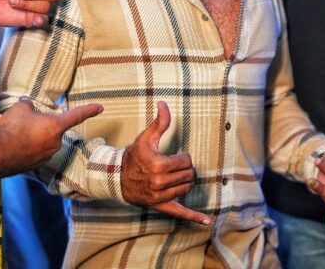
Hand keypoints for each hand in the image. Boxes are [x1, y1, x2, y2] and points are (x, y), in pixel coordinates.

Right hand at [0, 98, 103, 171]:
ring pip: (36, 139)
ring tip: (6, 126)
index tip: (100, 108)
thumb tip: (27, 104)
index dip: (88, 110)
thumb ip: (27, 105)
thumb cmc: (14, 128)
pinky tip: (6, 140)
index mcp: (56, 126)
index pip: (77, 115)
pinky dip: (20, 144)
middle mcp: (55, 142)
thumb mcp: (21, 108)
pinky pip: (29, 150)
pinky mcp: (33, 165)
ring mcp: (45, 156)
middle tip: (18, 118)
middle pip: (48, 128)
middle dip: (34, 122)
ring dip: (24, 132)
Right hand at [121, 102, 209, 224]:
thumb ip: (159, 122)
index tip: (174, 157)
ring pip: (187, 188)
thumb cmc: (134, 156)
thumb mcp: (146, 138)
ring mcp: (161, 196)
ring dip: (185, 181)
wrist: (118, 178)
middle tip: (175, 167)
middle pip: (189, 175)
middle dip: (185, 169)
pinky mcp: (161, 206)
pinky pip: (180, 213)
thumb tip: (164, 103)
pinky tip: (207, 221)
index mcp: (159, 165)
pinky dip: (195, 217)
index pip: (186, 161)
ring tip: (176, 177)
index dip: (183, 157)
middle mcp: (160, 182)